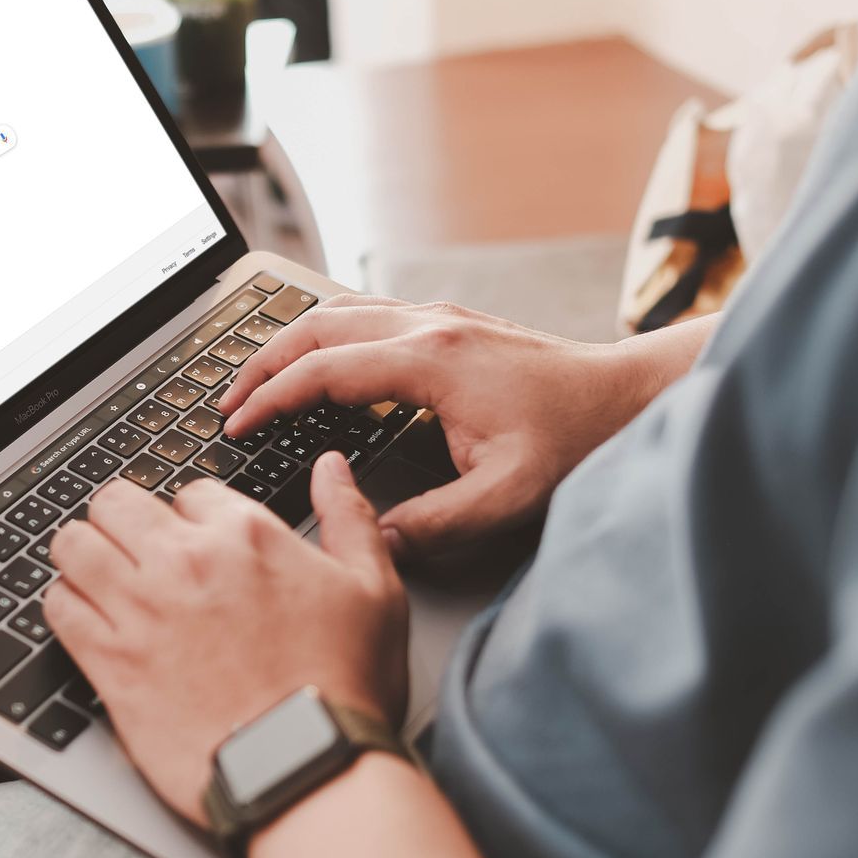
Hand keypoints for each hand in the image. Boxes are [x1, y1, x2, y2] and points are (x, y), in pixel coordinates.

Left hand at [45, 454, 405, 826]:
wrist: (305, 770)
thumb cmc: (342, 688)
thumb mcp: (375, 591)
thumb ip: (350, 517)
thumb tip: (330, 469)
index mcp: (245, 536)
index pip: (189, 492)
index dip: (193, 517)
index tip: (200, 545)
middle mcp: (185, 562)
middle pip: (115, 502)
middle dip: (124, 520)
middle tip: (137, 550)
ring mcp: (140, 610)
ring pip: (73, 545)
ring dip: (85, 555)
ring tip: (102, 577)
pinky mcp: (110, 662)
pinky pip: (57, 607)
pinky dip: (66, 606)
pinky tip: (89, 622)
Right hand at [220, 298, 657, 556]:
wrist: (628, 395)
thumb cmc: (577, 437)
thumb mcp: (508, 496)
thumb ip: (436, 525)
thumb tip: (375, 545)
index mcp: (432, 360)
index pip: (324, 369)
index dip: (272, 397)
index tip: (239, 424)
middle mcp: (429, 325)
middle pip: (318, 325)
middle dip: (263, 361)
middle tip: (228, 401)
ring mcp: (439, 318)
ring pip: (340, 312)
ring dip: (292, 343)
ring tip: (259, 381)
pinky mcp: (451, 324)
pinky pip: (368, 316)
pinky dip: (327, 338)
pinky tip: (320, 365)